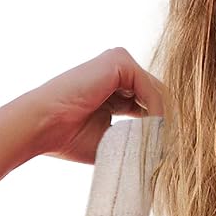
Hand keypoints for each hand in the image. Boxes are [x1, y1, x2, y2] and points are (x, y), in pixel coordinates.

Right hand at [13, 48, 164, 166]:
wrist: (44, 125)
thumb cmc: (69, 138)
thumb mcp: (111, 142)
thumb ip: (134, 140)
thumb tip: (159, 153)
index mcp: (113, 91)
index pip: (147, 106)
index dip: (158, 129)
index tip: (164, 154)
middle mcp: (116, 73)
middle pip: (155, 97)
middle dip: (165, 124)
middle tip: (170, 152)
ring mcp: (117, 64)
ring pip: (155, 91)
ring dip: (162, 120)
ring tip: (161, 146)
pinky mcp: (118, 61)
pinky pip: (150, 87)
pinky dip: (156, 110)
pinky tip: (153, 132)